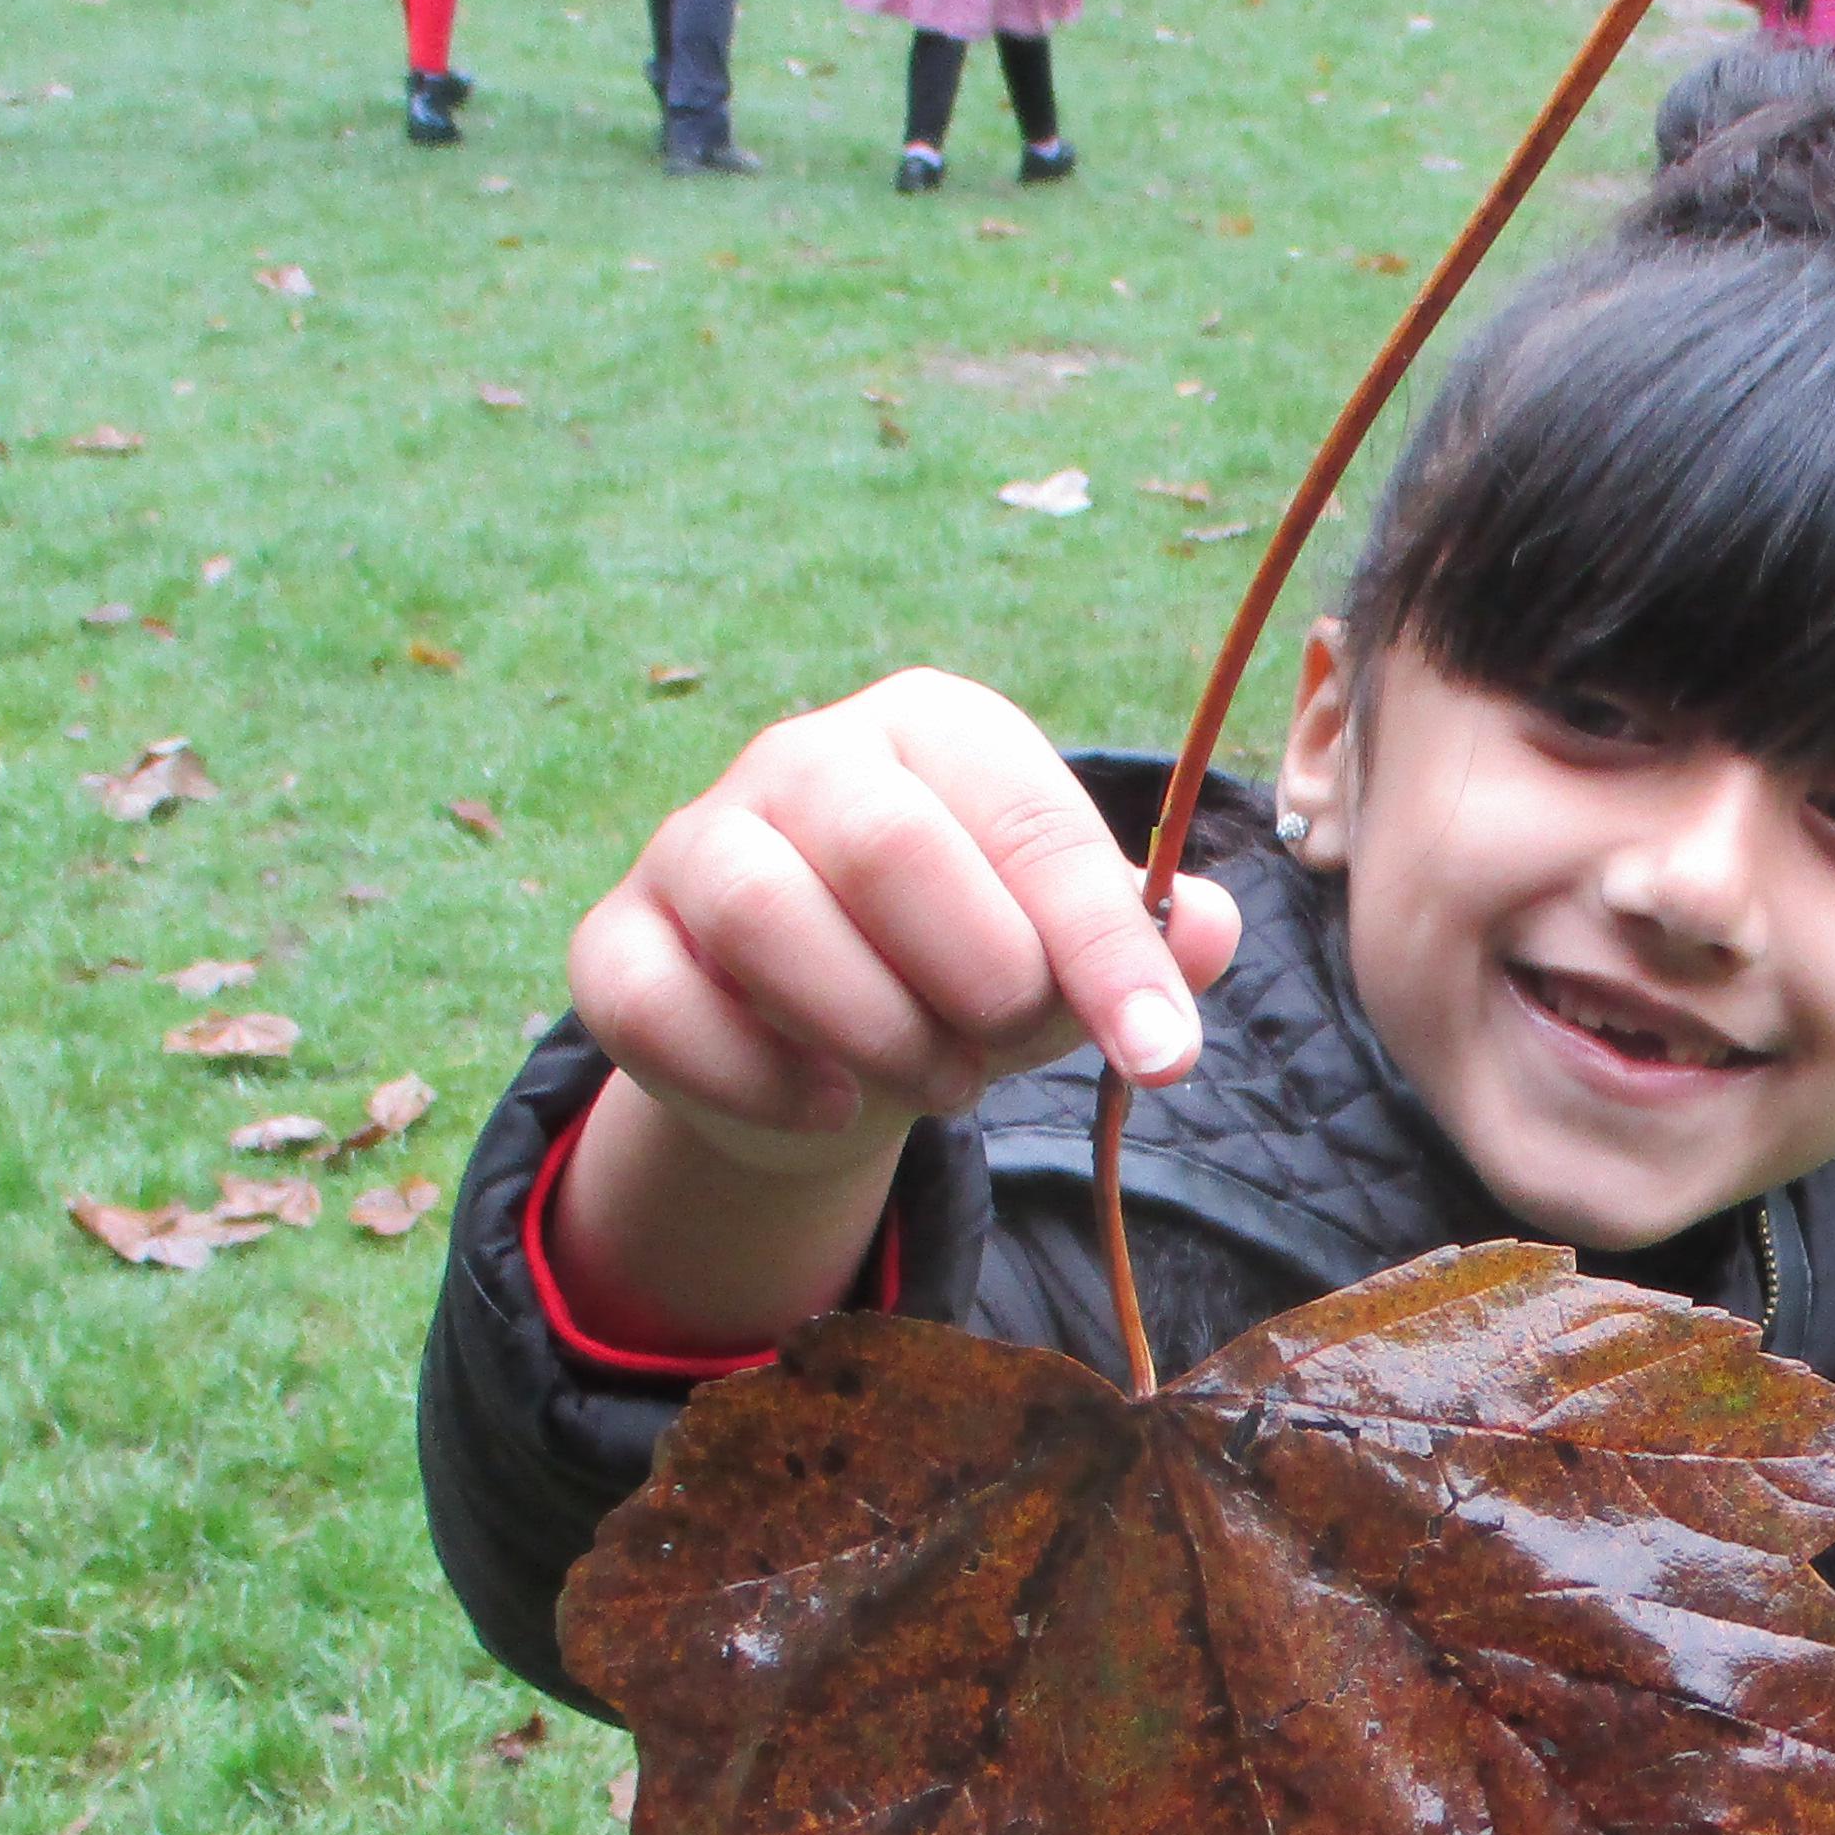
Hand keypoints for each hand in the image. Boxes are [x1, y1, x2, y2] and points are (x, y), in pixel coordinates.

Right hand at [571, 667, 1245, 1174]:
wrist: (819, 1045)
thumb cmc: (962, 972)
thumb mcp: (1064, 958)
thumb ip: (1147, 944)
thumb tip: (1216, 928)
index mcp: (937, 729)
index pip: (1031, 822)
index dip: (1104, 949)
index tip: (1163, 1056)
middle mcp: (806, 758)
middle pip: (885, 845)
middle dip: (973, 977)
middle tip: (1001, 1049)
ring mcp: (695, 843)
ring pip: (761, 914)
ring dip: (872, 1030)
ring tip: (935, 1080)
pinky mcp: (618, 942)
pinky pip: (660, 1004)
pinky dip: (754, 1077)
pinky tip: (829, 1105)